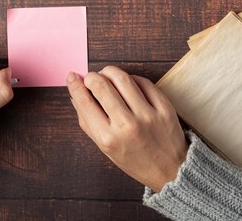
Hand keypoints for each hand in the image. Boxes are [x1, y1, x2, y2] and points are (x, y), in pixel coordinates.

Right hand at [66, 66, 187, 191]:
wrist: (170, 170)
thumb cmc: (134, 160)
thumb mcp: (105, 148)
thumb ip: (88, 122)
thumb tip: (75, 94)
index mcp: (108, 138)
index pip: (85, 102)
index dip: (75, 85)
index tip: (72, 77)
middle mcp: (127, 125)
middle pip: (101, 85)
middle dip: (91, 77)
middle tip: (90, 78)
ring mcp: (147, 115)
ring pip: (122, 78)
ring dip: (109, 72)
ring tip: (106, 75)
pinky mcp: (164, 107)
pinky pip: (143, 82)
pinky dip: (131, 78)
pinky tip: (127, 83)